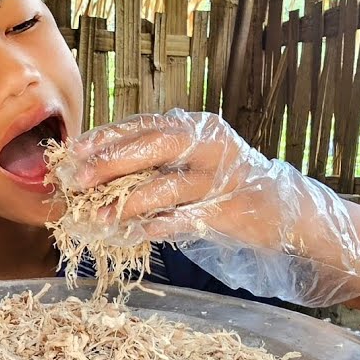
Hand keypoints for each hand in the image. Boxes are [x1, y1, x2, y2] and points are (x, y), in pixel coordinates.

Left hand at [54, 109, 359, 306]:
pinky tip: (134, 233)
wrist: (285, 210)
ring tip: (97, 217)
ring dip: (127, 203)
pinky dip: (158, 225)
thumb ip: (154, 161)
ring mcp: (221, 177)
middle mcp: (210, 144)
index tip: (74, 151)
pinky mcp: (229, 210)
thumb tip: (96, 170)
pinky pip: (185, 219)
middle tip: (76, 179)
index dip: (106, 137)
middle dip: (110, 164)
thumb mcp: (192, 162)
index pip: (143, 125)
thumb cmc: (226, 185)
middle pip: (152, 148)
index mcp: (196, 126)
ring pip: (166, 186)